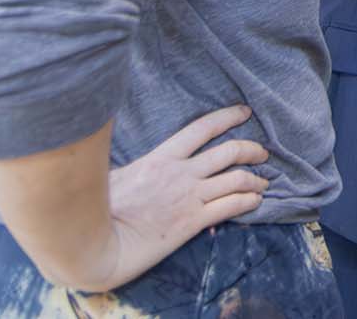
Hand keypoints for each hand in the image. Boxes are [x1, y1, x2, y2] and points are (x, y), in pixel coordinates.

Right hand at [92, 106, 269, 290]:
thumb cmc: (96, 209)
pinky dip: (249, 201)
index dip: (228, 117)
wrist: (93, 243)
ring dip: (256, 179)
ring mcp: (189, 196)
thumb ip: (136, 168)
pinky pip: (231, 206)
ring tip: (263, 182)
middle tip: (262, 153)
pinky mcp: (193, 222)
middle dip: (252, 150)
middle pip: (229, 151)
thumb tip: (137, 166)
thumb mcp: (116, 176)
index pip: (202, 128)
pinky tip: (255, 202)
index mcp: (161, 157)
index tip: (245, 113)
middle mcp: (181, 173)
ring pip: (237, 178)